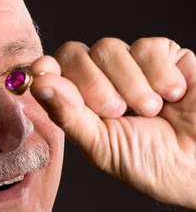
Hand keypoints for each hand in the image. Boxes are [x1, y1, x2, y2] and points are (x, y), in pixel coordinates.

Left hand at [28, 37, 195, 209]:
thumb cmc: (154, 164)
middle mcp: (101, 82)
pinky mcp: (165, 56)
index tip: (42, 71)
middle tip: (115, 111)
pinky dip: (160, 75)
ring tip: (151, 111)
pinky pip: (147, 47)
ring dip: (130, 85)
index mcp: (80, 107)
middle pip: (74, 54)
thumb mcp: (103, 147)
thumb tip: (36, 81)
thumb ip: (69, 114)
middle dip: (91, 84)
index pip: (51, 72)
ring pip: (109, 48)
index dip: (45, 69)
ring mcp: (132, 67)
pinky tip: (174, 95)